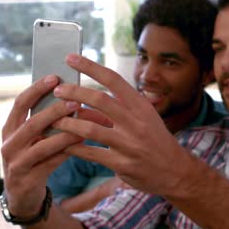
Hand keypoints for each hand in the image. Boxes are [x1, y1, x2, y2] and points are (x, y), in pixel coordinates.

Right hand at [1, 75, 82, 217]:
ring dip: (65, 134)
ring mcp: (17, 163)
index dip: (37, 89)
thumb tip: (76, 97)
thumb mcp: (35, 138)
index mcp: (10, 127)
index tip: (55, 77)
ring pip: (42, 145)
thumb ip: (48, 120)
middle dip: (55, 111)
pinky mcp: (28, 179)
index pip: (21, 103)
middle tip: (76, 102)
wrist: (23, 194)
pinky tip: (84, 144)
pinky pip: (51, 163)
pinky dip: (68, 152)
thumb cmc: (35, 157)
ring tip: (84, 125)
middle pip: (32, 123)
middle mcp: (9, 143)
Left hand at [52, 54, 197, 196]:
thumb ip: (117, 109)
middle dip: (73, 92)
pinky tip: (62, 145)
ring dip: (67, 123)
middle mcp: (135, 122)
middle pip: (98, 100)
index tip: (71, 58)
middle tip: (57, 90)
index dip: (90, 67)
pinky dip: (74, 149)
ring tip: (53, 120)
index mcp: (141, 106)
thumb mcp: (144, 118)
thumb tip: (82, 104)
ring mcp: (128, 143)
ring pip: (89, 129)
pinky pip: (90, 154)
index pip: (113, 79)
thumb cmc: (155, 140)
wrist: (174, 170)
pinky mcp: (121, 164)